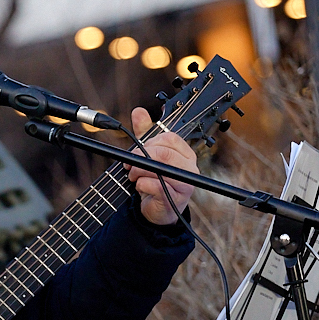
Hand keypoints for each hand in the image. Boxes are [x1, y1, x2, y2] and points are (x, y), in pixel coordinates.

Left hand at [126, 107, 197, 225]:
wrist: (156, 208)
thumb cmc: (155, 179)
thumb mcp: (148, 153)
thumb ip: (144, 132)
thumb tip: (139, 111)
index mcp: (185, 153)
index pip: (170, 138)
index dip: (149, 143)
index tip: (136, 151)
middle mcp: (189, 167)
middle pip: (164, 153)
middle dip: (140, 157)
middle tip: (129, 164)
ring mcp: (185, 184)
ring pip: (160, 168)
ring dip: (139, 171)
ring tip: (133, 176)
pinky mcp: (176, 199)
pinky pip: (157, 186)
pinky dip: (142, 185)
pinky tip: (140, 187)